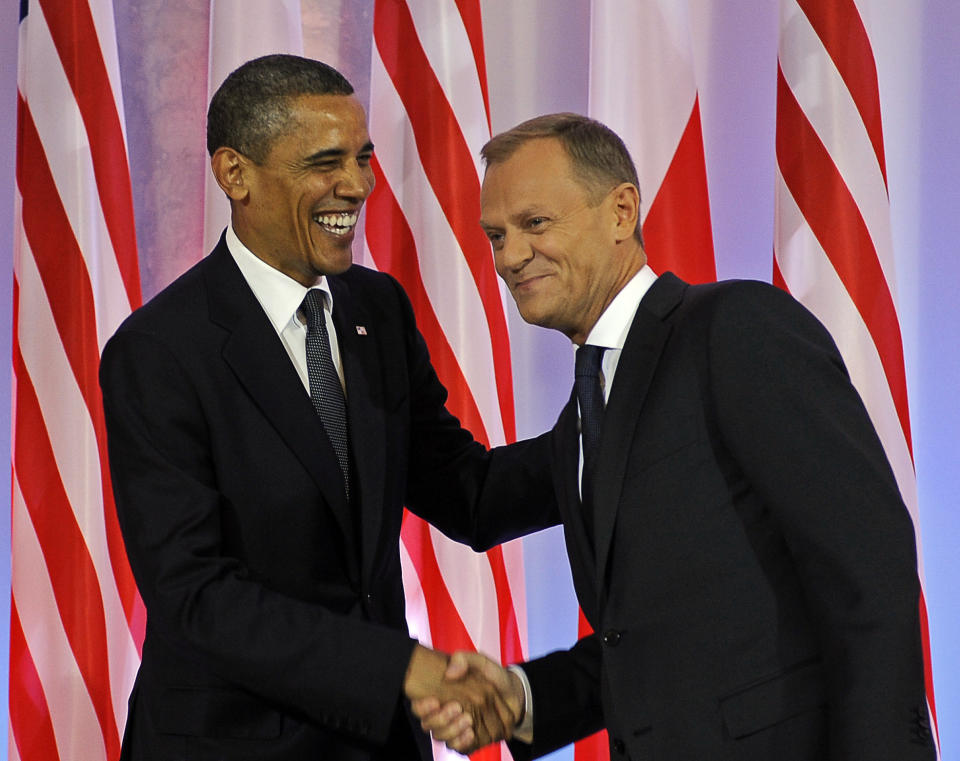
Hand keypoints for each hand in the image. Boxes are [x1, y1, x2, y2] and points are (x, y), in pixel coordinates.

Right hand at [410, 650, 524, 753]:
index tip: (434, 701)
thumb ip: (464, 659)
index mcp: (443, 695)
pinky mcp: (469, 740)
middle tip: (457, 708)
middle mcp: (446, 714)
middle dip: (440, 719)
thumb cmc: (493, 677)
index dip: (422, 707)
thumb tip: (449, 673)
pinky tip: (471, 732)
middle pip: (428, 725)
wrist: (515, 694)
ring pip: (442, 738)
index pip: (420, 706)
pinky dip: (462, 742)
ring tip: (468, 719)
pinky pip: (459, 748)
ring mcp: (456, 728)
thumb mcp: (480, 662)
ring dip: (452, 730)